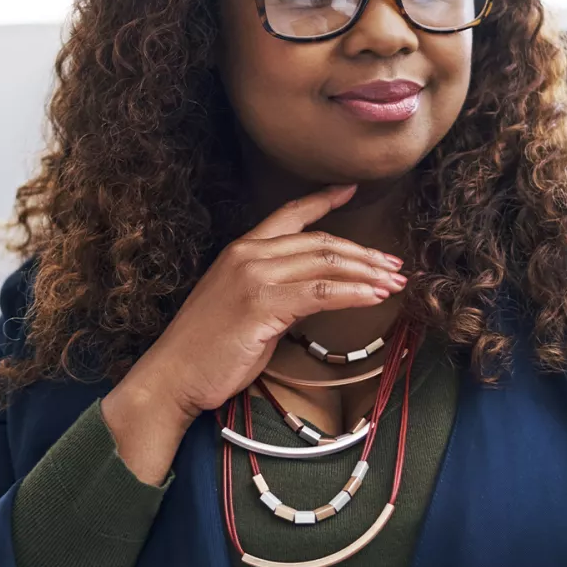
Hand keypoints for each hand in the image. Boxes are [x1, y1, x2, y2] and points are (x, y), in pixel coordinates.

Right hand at [119, 183, 407, 421]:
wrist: (172, 376)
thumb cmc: (206, 350)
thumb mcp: (242, 308)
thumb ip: (274, 290)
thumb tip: (314, 293)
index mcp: (241, 250)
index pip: (289, 215)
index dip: (324, 201)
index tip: (352, 190)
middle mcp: (248, 255)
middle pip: (321, 243)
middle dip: (364, 254)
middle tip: (394, 266)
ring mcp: (254, 278)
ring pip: (326, 265)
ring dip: (367, 274)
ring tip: (394, 284)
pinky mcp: (262, 304)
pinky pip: (321, 294)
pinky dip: (354, 294)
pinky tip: (374, 298)